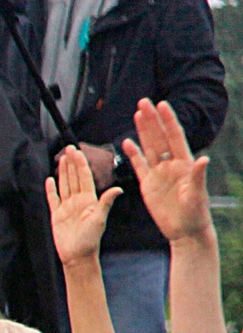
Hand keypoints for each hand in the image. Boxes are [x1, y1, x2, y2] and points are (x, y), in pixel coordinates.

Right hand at [45, 145, 120, 265]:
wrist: (78, 256)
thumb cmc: (91, 240)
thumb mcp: (100, 219)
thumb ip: (105, 202)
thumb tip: (118, 189)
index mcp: (89, 199)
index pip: (84, 177)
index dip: (80, 163)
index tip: (77, 151)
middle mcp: (78, 201)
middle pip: (74, 178)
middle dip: (72, 163)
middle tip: (69, 148)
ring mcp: (67, 207)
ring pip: (64, 185)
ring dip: (63, 172)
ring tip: (61, 159)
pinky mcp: (57, 215)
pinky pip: (53, 199)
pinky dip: (51, 189)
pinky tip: (49, 180)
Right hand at [126, 97, 213, 245]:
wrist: (185, 230)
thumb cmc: (195, 214)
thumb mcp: (197, 195)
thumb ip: (198, 176)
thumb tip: (203, 159)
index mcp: (184, 164)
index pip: (175, 137)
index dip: (168, 121)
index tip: (162, 104)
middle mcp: (171, 165)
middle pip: (159, 137)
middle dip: (152, 119)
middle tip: (144, 102)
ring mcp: (159, 173)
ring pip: (149, 147)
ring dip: (143, 131)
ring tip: (137, 114)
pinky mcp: (148, 184)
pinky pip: (139, 165)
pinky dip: (133, 154)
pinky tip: (128, 142)